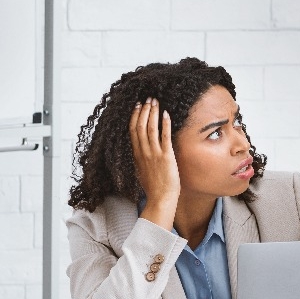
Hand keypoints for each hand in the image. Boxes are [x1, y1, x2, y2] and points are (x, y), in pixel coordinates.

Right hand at [130, 98, 179, 226]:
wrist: (161, 199)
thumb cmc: (154, 187)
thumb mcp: (143, 170)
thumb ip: (142, 158)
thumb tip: (144, 150)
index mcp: (137, 155)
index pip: (133, 130)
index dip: (135, 116)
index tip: (137, 106)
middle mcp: (143, 152)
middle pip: (140, 126)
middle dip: (144, 110)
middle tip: (148, 99)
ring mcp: (154, 154)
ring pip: (150, 128)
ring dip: (153, 113)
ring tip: (156, 102)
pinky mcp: (166, 157)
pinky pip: (164, 137)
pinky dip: (165, 124)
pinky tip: (167, 114)